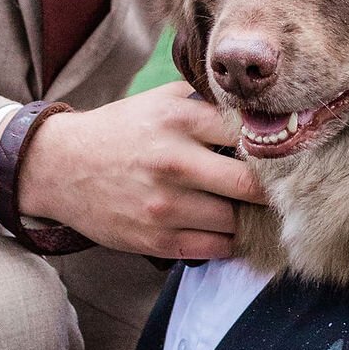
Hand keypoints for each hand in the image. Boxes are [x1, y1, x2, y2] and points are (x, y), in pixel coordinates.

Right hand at [10, 82, 264, 261]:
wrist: (60, 167)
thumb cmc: (121, 130)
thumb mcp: (161, 101)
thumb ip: (207, 104)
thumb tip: (261, 116)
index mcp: (179, 119)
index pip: (250, 135)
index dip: (274, 148)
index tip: (287, 156)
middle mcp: (174, 161)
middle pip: (251, 186)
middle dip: (271, 190)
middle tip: (282, 191)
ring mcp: (164, 205)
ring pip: (235, 222)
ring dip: (246, 218)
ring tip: (247, 210)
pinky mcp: (155, 239)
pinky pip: (214, 248)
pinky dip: (226, 241)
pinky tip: (224, 228)